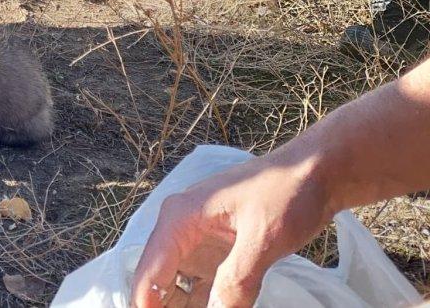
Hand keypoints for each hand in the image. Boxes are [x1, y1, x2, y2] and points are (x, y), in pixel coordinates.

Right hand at [131, 153, 331, 307]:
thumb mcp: (264, 238)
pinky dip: (204, 304)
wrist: (316, 172)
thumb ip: (237, 280)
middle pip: (157, 282)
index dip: (149, 306)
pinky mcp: (217, 252)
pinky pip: (199, 285)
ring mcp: (198, 242)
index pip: (149, 273)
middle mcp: (180, 229)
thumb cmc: (287, 194)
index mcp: (180, 219)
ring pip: (176, 287)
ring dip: (182, 307)